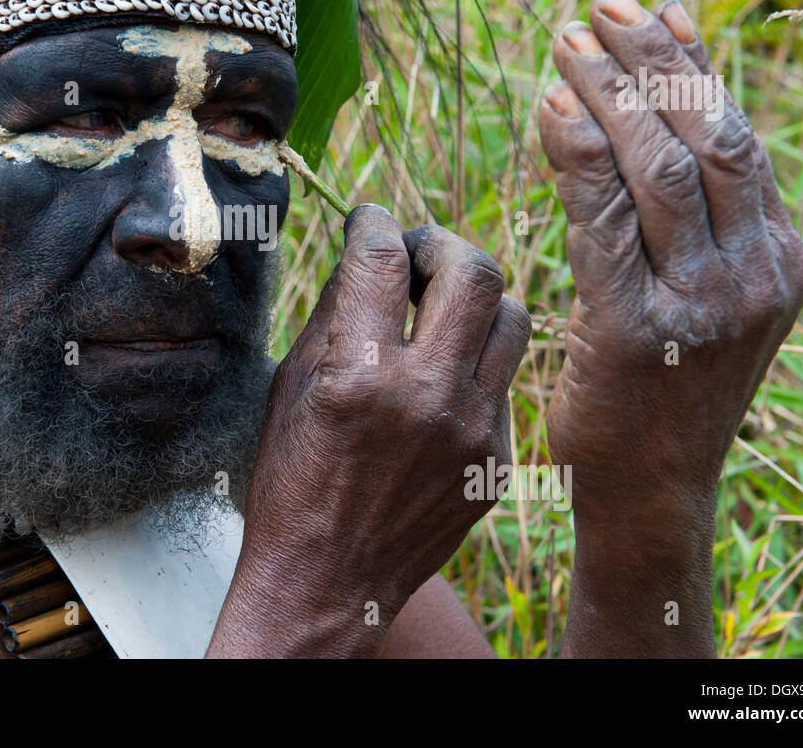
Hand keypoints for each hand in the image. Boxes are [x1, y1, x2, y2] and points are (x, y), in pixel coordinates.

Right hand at [209, 206, 529, 655]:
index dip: (374, 222)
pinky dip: (475, 359)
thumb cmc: (290, 483)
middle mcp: (427, 398)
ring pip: (512, 318)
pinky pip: (504, 379)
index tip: (368, 218)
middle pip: (473, 271)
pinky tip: (442, 373)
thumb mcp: (291, 389)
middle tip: (416, 252)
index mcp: (361, 376)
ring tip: (441, 305)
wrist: (327, 583)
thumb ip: (333, 315)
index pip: (382, 261)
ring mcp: (474, 432)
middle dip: (440, 243)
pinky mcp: (497, 460)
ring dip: (475, 296)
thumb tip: (365, 255)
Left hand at [539, 0, 802, 523]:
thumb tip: (672, 91)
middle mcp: (756, 274)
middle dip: (650, 62)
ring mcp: (705, 305)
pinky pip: (606, 221)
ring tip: (563, 46)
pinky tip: (549, 112)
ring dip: (609, 95)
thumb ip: (691, 206)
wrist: (648, 485)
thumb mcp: (697, 286)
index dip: (691, 63)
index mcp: (779, 256)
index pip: (738, 134)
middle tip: (595, 10)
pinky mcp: (640, 332)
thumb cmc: (662, 379)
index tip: (644, 7)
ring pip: (660, 168)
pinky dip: (576, 156)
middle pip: (706, 136)